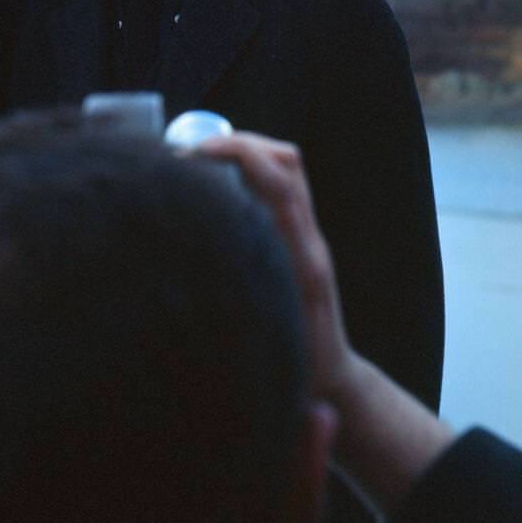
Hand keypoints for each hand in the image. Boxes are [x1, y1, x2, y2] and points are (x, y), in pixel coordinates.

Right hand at [200, 131, 453, 514]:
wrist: (334, 380)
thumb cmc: (297, 369)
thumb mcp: (263, 341)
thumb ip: (232, 311)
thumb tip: (186, 272)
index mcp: (301, 257)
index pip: (279, 184)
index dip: (238, 155)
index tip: (190, 154)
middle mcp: (309, 239)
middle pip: (286, 162)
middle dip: (237, 142)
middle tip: (188, 151)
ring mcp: (310, 237)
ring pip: (287, 169)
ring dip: (245, 152)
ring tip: (199, 160)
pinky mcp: (304, 240)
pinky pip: (282, 187)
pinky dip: (249, 171)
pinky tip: (216, 186)